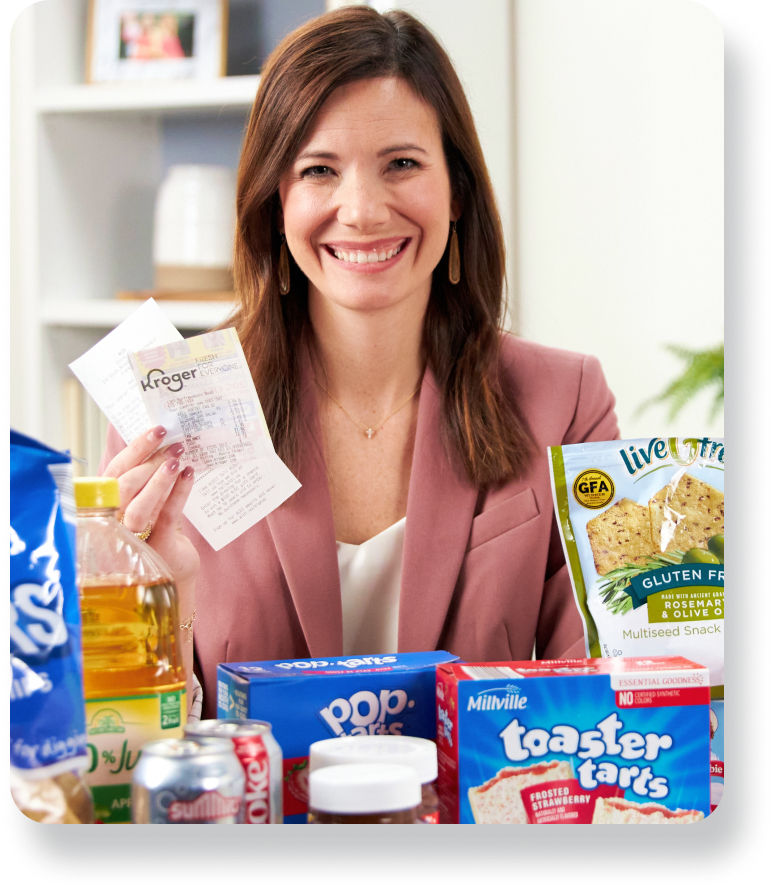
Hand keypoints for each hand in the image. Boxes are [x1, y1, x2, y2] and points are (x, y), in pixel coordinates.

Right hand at [102, 426, 199, 588]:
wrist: (174, 575)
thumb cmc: (159, 535)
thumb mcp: (150, 506)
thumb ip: (150, 482)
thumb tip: (167, 444)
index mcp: (108, 508)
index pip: (115, 473)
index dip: (135, 450)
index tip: (156, 431)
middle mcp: (113, 525)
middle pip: (123, 485)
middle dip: (150, 460)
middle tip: (174, 443)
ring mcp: (130, 540)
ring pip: (139, 505)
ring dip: (160, 478)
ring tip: (178, 457)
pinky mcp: (155, 550)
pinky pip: (166, 517)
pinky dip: (178, 493)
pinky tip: (189, 475)